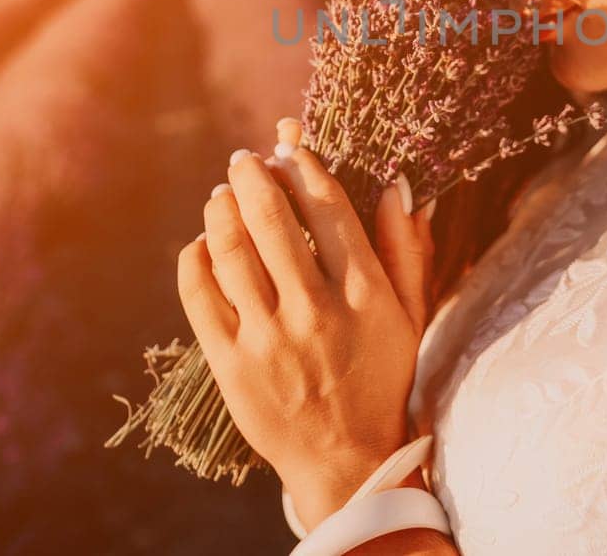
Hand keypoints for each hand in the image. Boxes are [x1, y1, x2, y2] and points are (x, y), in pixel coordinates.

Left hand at [177, 116, 436, 529]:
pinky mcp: (231, 365)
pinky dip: (196, 258)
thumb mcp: (409, 315)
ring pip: (232, 250)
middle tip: (243, 159)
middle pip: (273, 218)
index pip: (327, 207)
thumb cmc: (382, 379)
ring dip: (222, 210)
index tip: (289, 146)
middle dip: (253, 176)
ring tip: (221, 194)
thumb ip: (406, 249)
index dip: (303, 166)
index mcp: (362, 293)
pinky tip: (202, 243)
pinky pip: (200, 296)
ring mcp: (269, 338)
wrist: (347, 460)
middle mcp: (315, 310)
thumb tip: (400, 185)